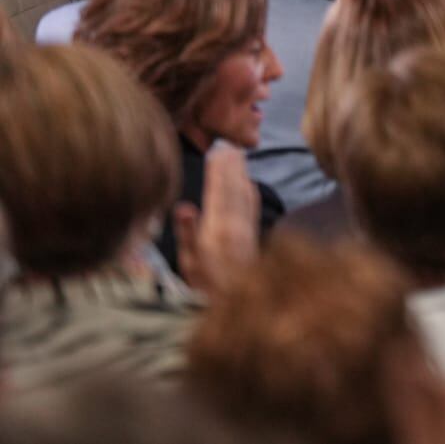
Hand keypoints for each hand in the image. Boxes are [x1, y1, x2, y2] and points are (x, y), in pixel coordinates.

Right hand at [175, 145, 258, 292]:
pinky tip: (249, 184)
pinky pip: (252, 208)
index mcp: (218, 230)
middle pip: (234, 189)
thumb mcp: (188, 264)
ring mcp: (247, 231)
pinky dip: (250, 192)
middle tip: (229, 145)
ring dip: (242, 174)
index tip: (217, 152)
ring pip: (245, 196)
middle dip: (232, 167)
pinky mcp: (253, 237)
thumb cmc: (204, 287)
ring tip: (238, 156)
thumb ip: (188, 234)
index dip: (218, 172)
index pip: (218, 194)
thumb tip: (185, 207)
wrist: (240, 305)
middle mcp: (236, 226)